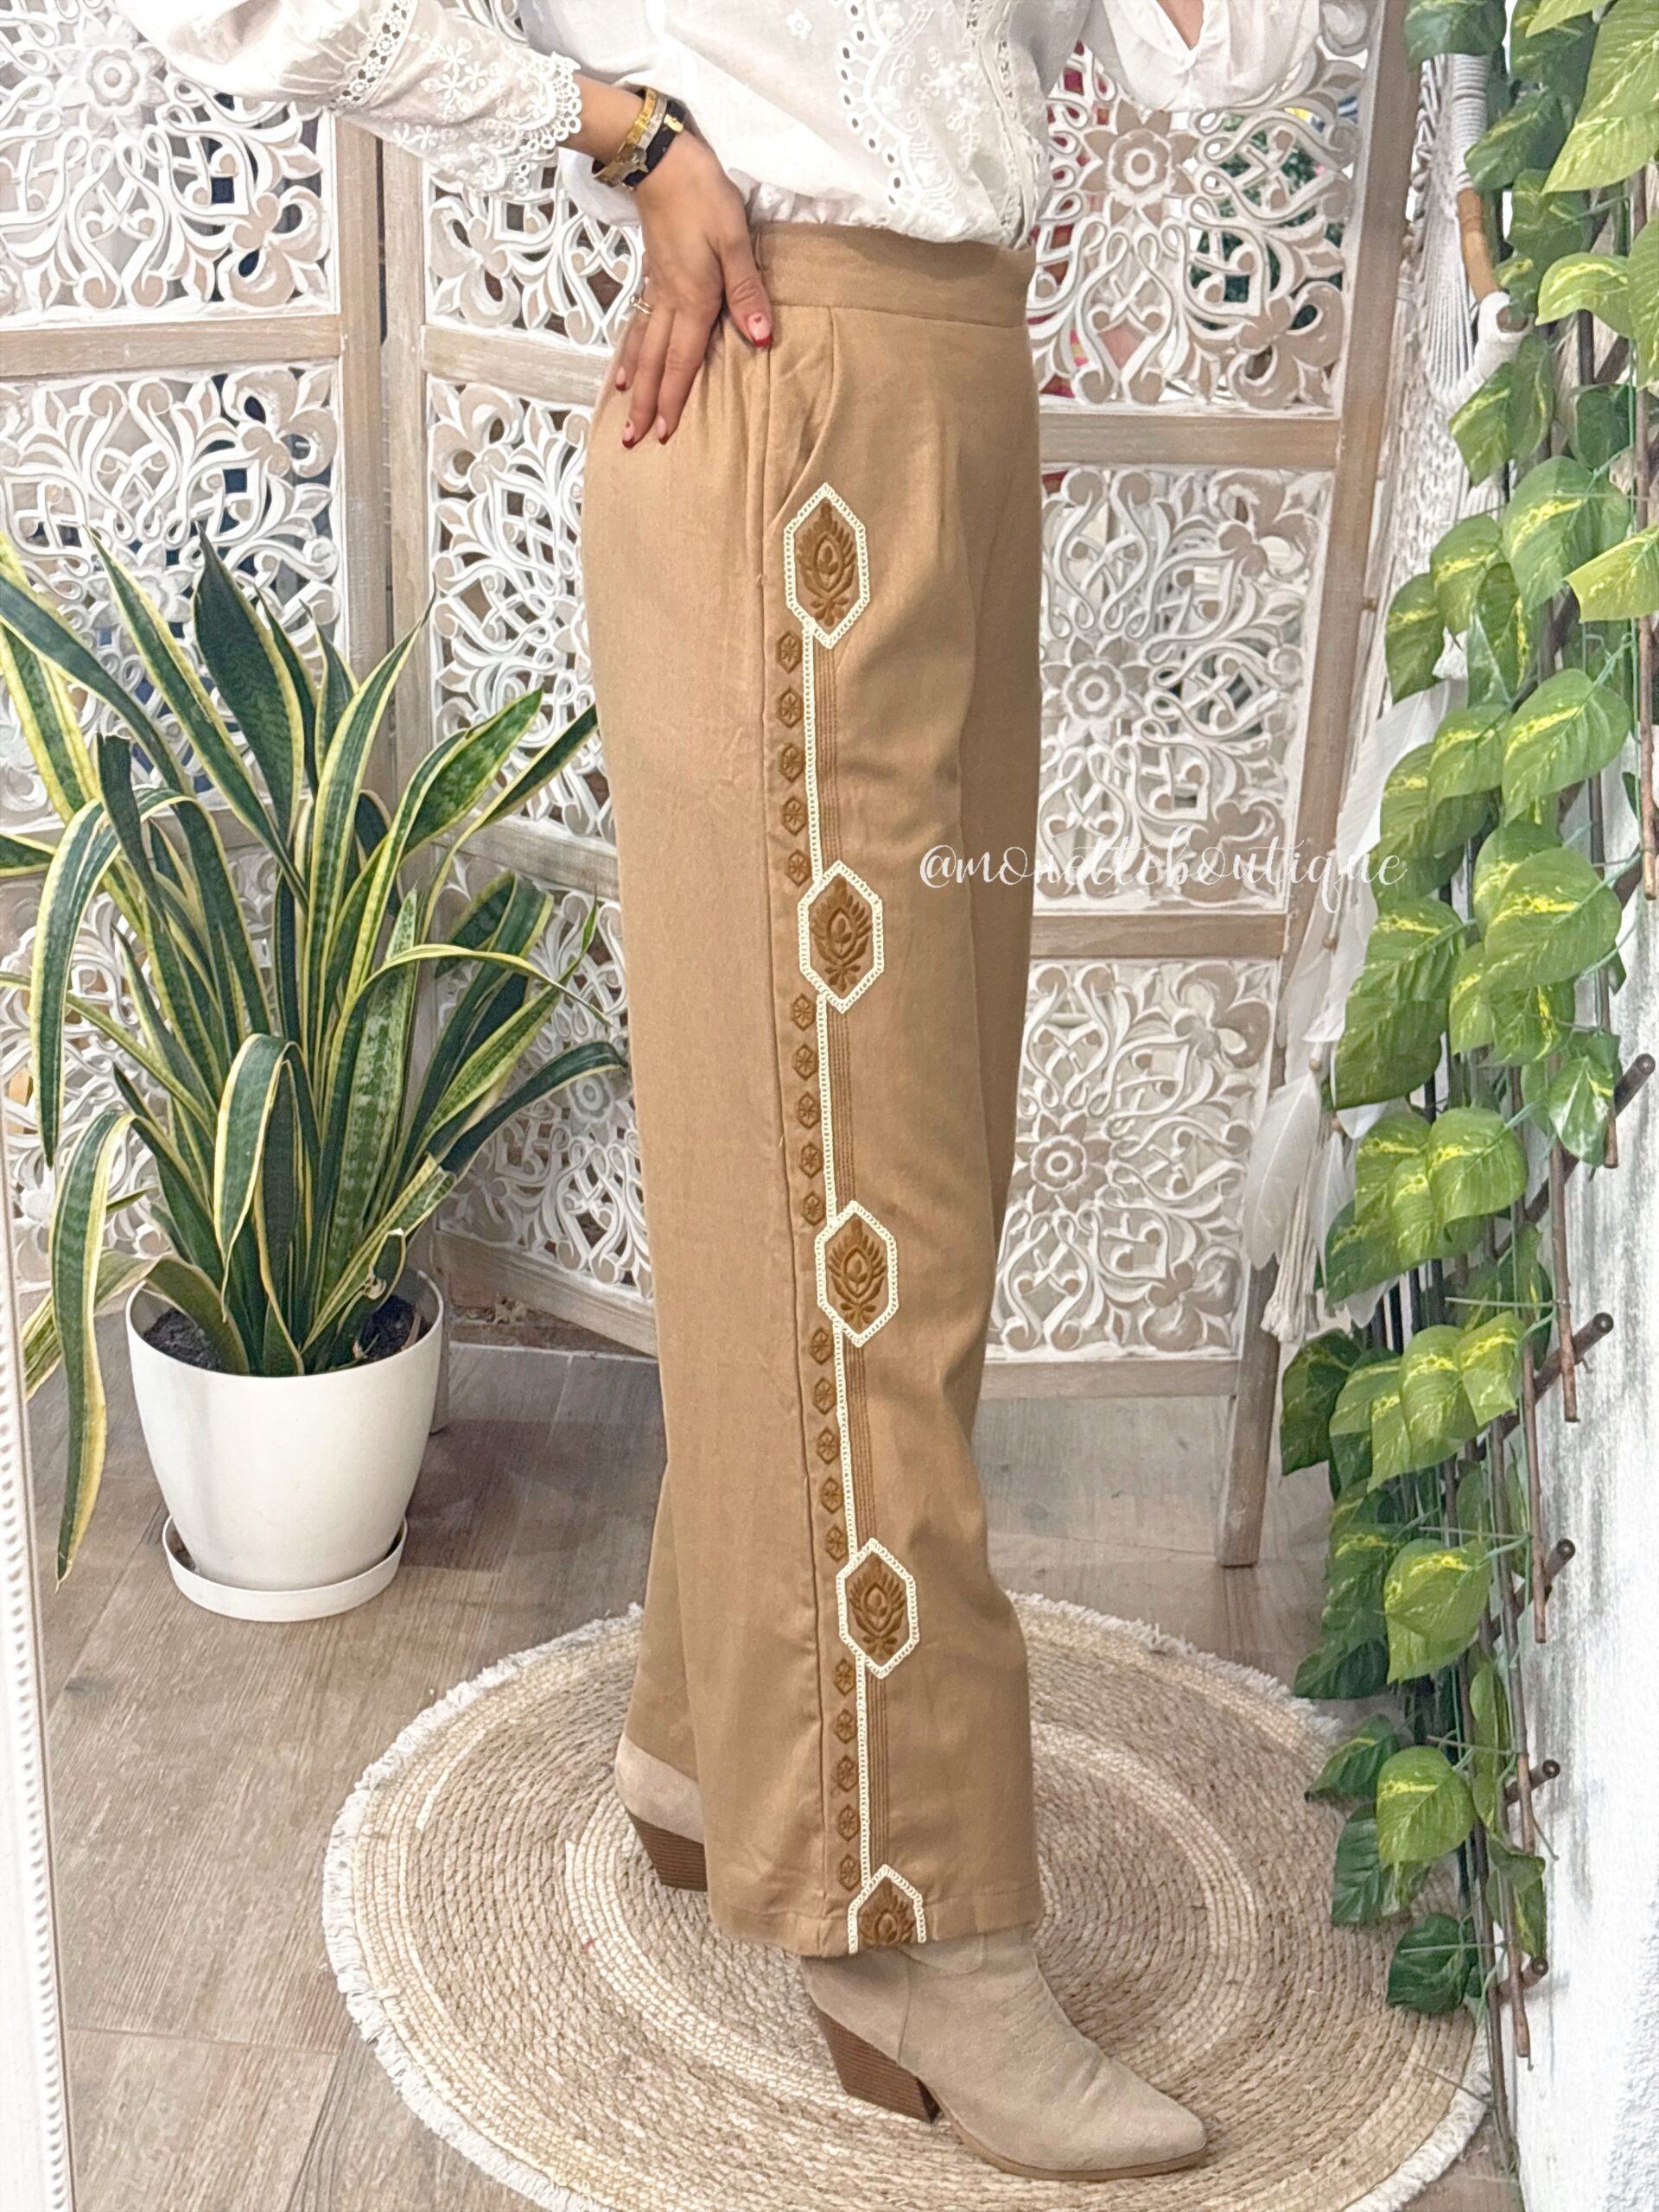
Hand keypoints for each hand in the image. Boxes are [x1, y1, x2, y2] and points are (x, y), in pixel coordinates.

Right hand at [614, 131, 771, 445]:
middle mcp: (670, 301)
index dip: (675, 399)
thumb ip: (747, 290)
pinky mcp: (651, 274)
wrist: (661, 159)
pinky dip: (629, 349)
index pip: (683, 360)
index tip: (665, 433)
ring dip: (635, 381)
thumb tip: (760, 338)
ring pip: (641, 345)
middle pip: (656, 362)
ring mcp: (656, 288)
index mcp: (693, 298)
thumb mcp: (734, 239)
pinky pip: (637, 323)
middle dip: (646, 403)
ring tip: (624, 410)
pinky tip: (625, 365)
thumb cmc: (702, 195)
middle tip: (634, 440)